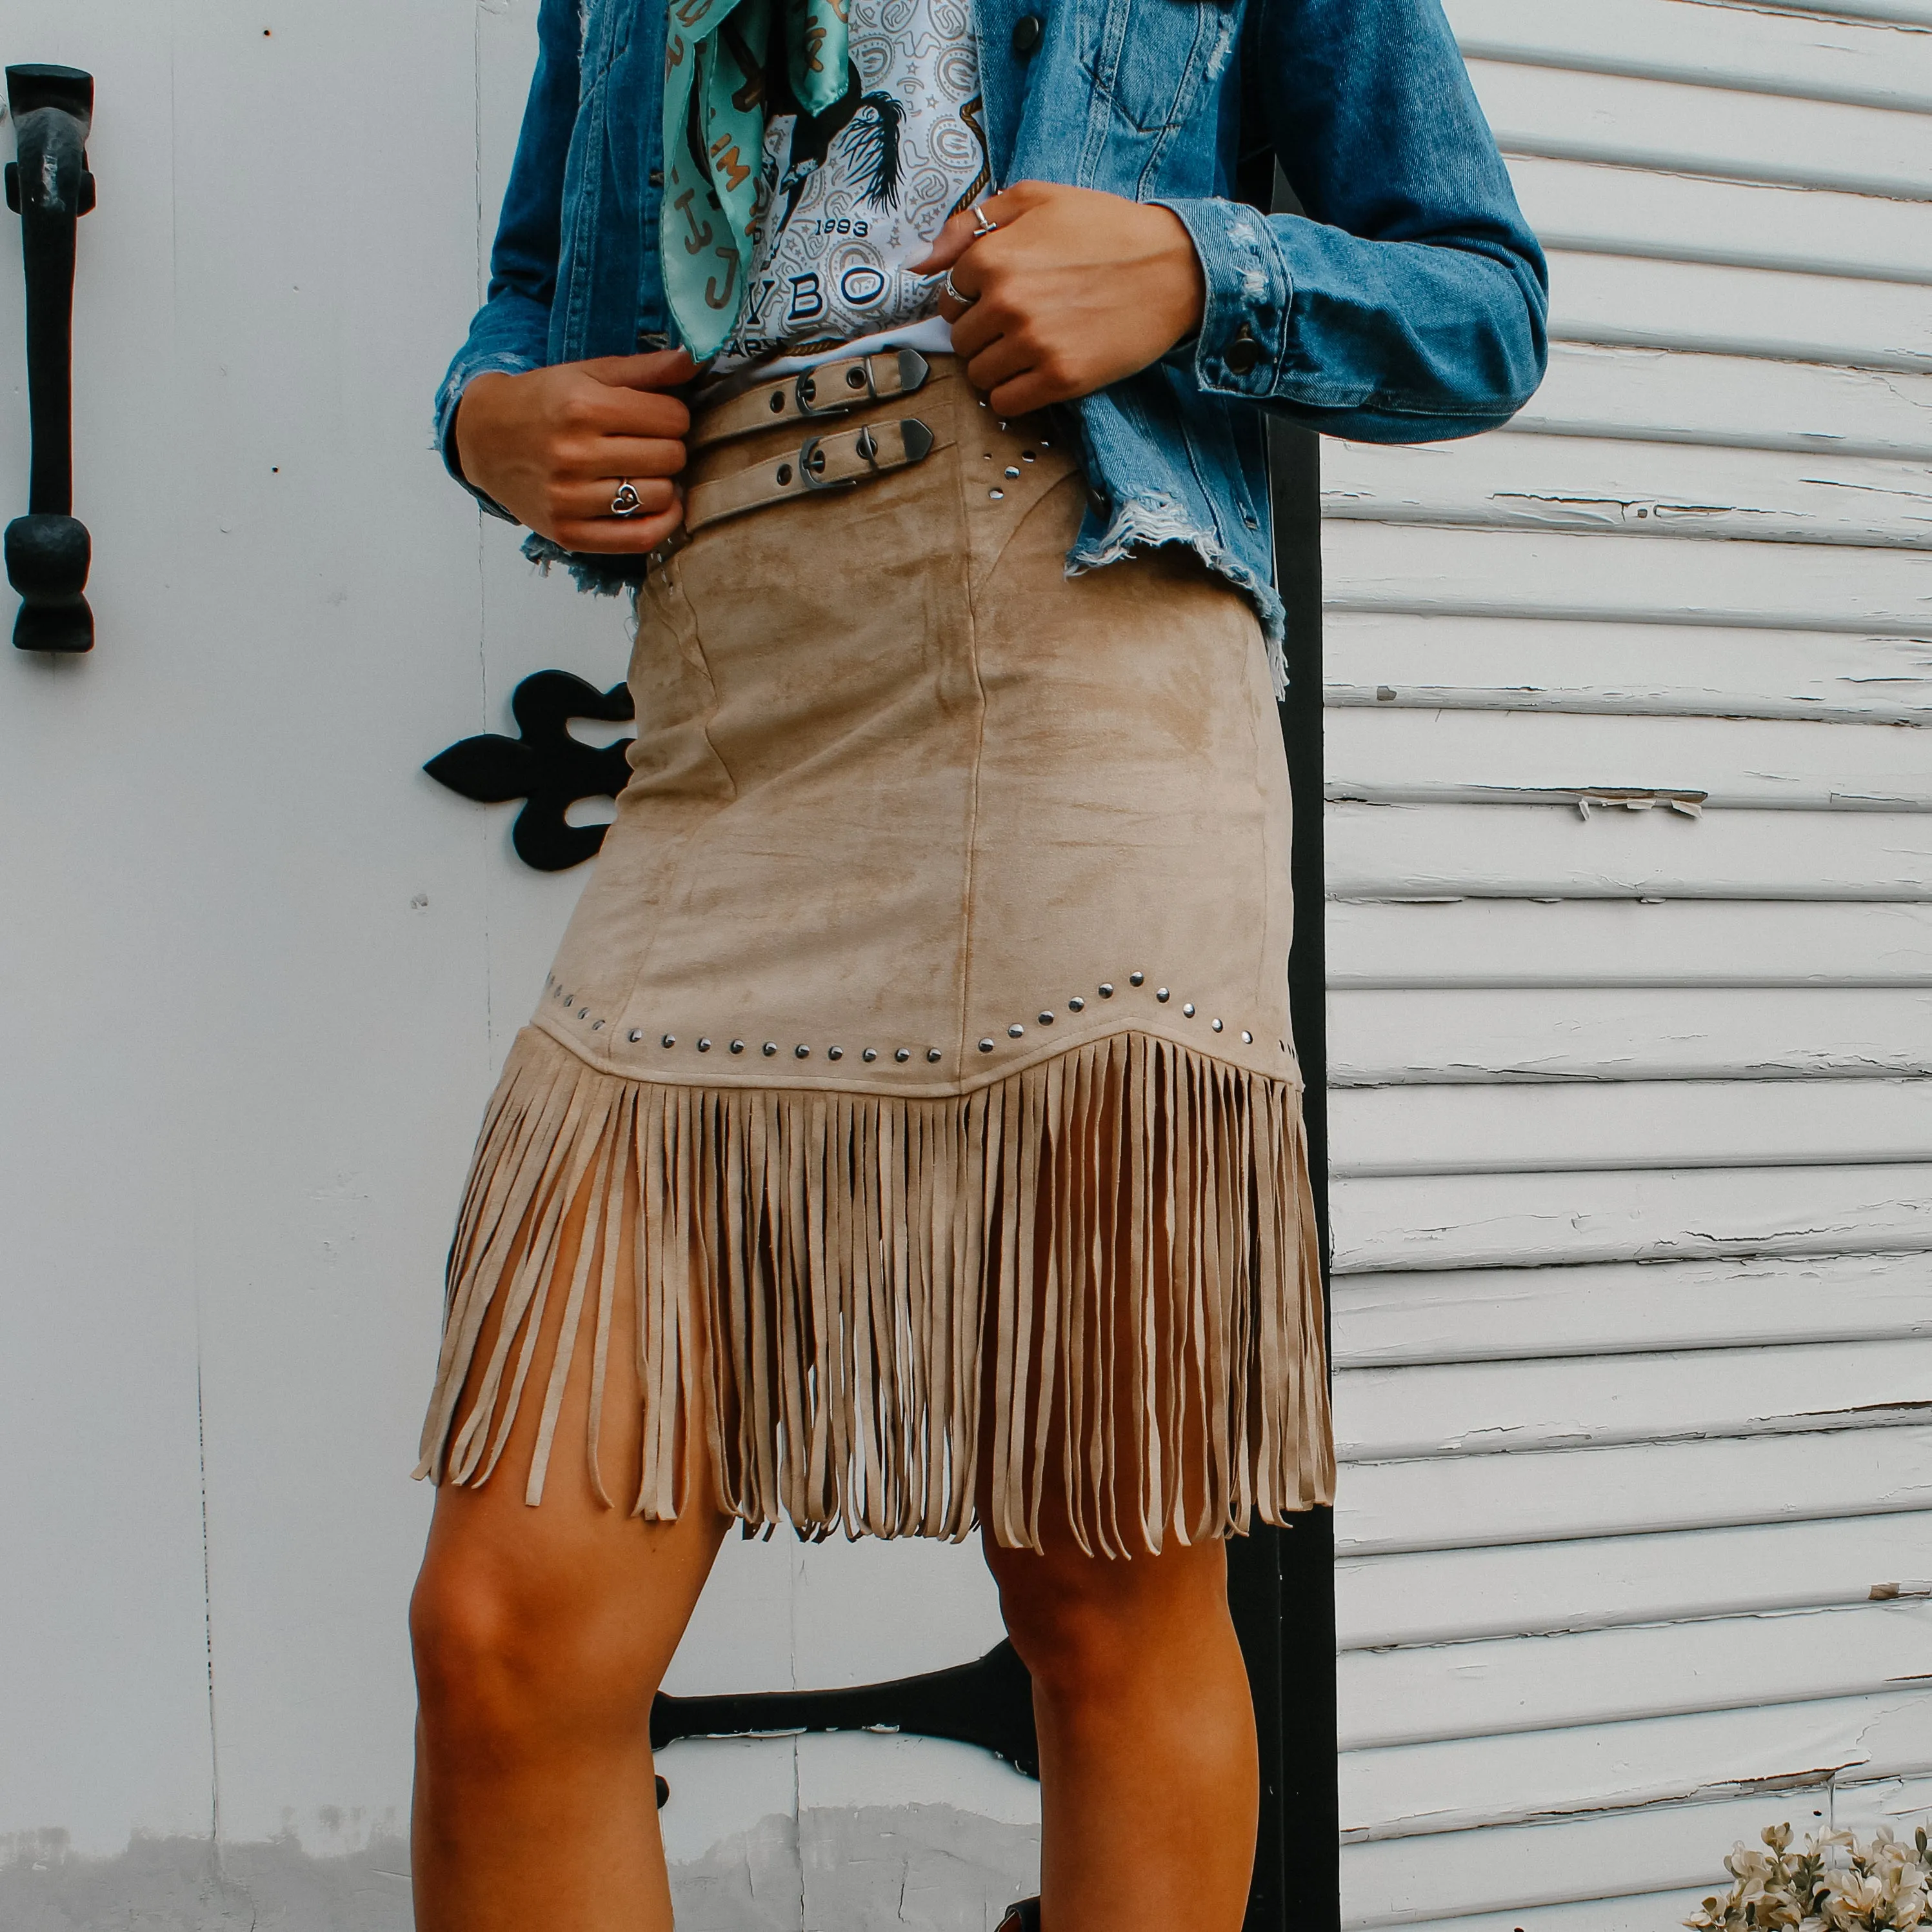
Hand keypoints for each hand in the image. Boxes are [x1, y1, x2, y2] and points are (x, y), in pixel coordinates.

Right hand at [453, 349, 696, 552]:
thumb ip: (644, 368)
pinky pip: (640, 538)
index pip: (672, 418)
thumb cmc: (542, 403)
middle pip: (670, 457)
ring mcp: (570, 499)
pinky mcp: (568, 532)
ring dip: (664, 483)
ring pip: (660, 495)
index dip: (674, 415)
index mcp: (582, 407)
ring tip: (645, 471)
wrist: (483, 440)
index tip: (659, 416)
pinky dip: (662, 523)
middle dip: (669, 447)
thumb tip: (694, 359)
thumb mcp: (587, 374)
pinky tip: (660, 505)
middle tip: (650, 443)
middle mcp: (575, 454)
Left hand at [913, 182, 1204, 415]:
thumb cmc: (1104, 229)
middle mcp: (1007, 302)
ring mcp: (1033, 343)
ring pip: (979, 375)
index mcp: (994, 256)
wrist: (1173, 267)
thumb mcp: (1036, 199)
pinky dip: (1013, 394)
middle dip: (983, 333)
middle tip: (1021, 322)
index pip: (949, 297)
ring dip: (997, 365)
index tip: (1002, 295)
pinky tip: (1036, 373)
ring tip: (1031, 347)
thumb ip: (970, 224)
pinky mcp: (1060, 378)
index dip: (973, 298)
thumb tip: (919, 263)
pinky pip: (1005, 403)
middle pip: (962, 340)